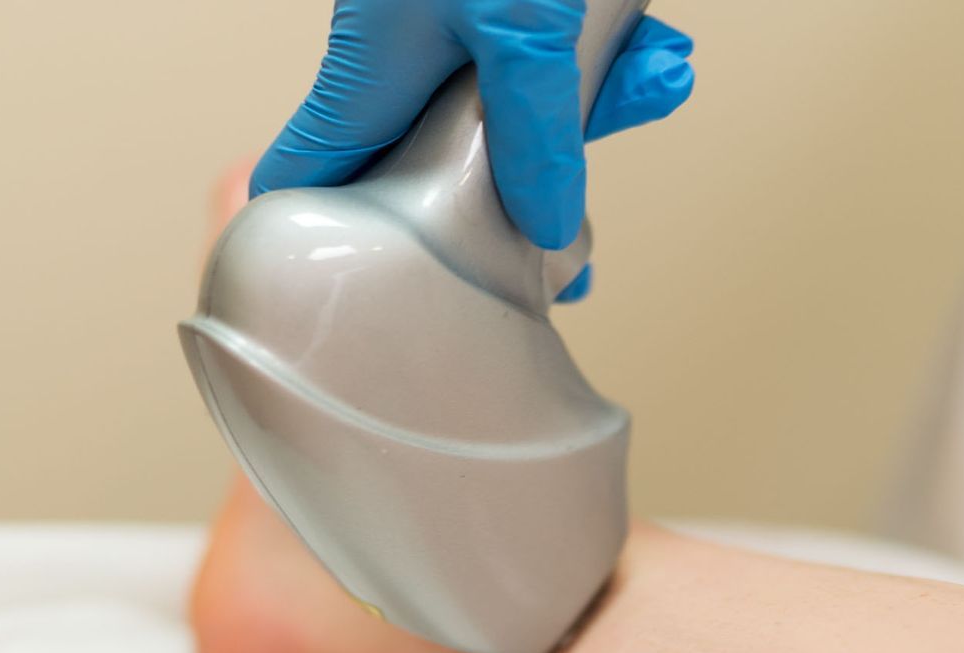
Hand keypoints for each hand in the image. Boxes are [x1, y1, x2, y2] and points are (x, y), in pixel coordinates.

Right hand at [251, 2, 692, 299]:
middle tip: (573, 254)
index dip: (329, 250)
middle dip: (517, 200)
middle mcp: (400, 57)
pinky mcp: (508, 5)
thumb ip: (536, 142)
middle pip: (437, 168)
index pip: (308, 185)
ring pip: (516, 113)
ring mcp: (454, 29)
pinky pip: (554, 60)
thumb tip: (544, 231)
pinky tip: (655, 51)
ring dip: (590, 109)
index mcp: (371, 75)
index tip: (367, 311)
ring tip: (653, 79)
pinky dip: (610, 59)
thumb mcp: (528, 35)